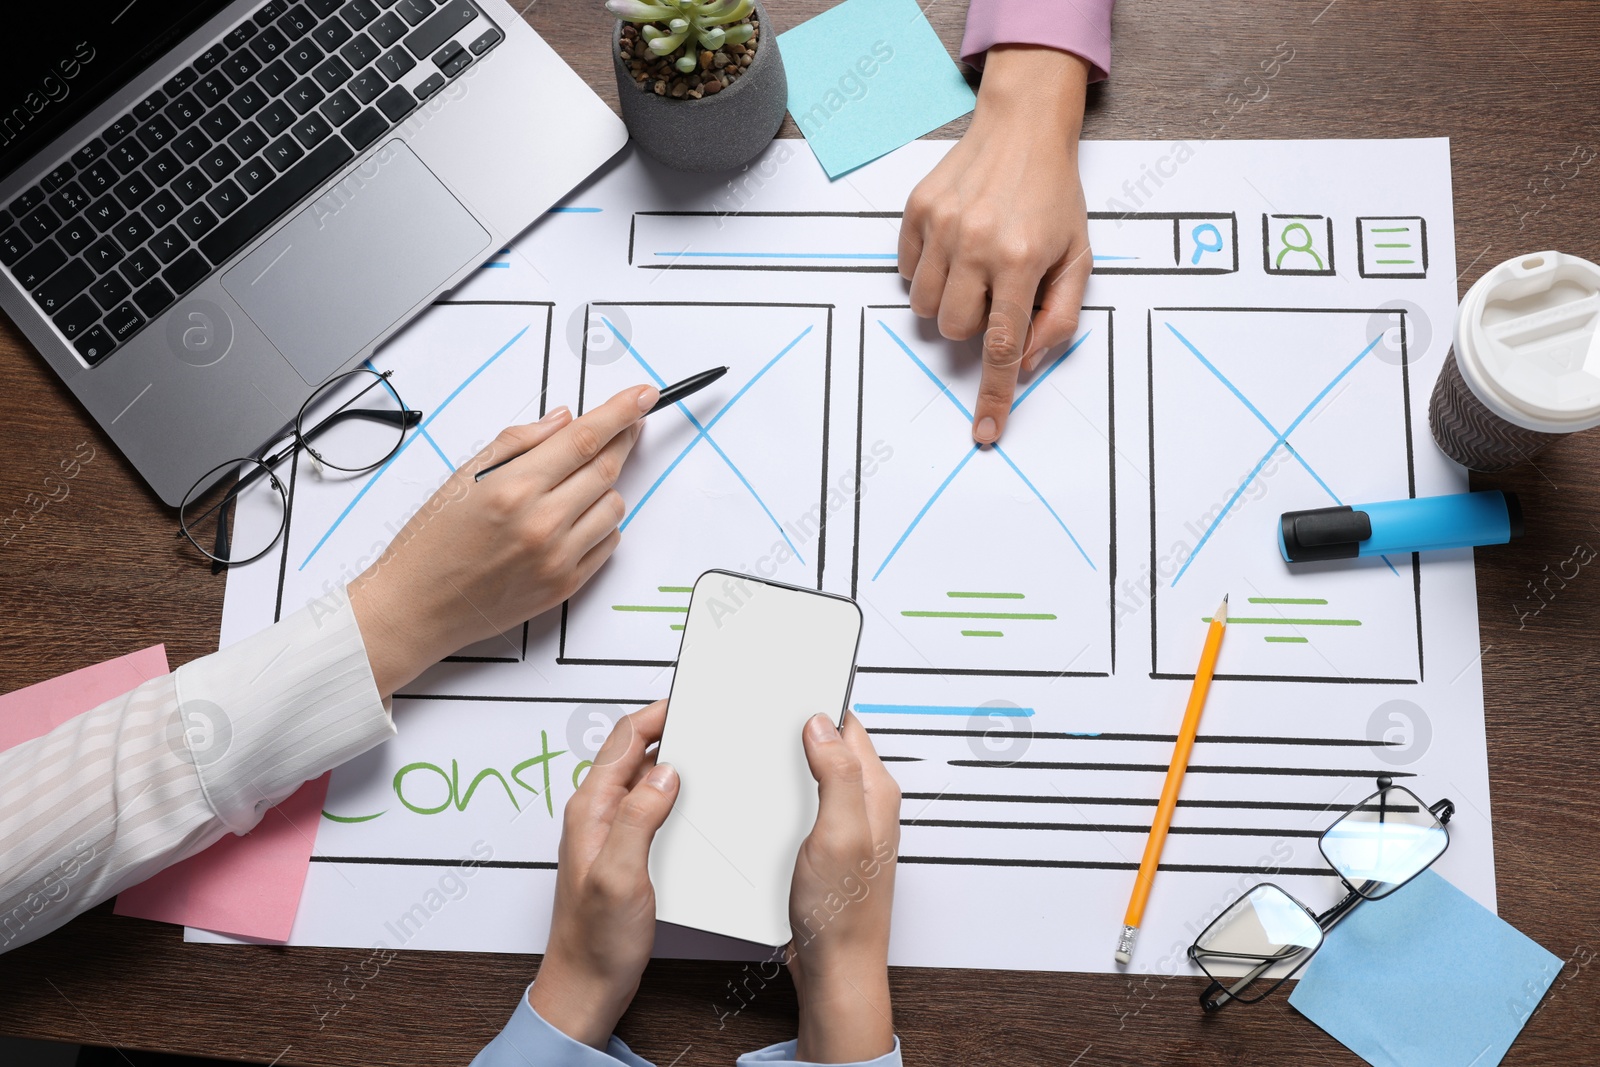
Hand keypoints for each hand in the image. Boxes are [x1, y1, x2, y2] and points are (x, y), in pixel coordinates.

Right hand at [348, 384, 656, 698]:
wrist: (416, 607)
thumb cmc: (431, 542)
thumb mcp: (463, 477)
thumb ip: (518, 442)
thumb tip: (564, 419)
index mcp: (514, 488)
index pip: (585, 438)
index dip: (621, 412)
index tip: (644, 396)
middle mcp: (542, 523)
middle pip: (606, 468)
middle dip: (623, 440)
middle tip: (628, 426)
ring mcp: (558, 558)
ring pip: (614, 506)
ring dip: (605, 487)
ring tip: (573, 485)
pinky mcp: (565, 586)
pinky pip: (608, 543)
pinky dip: (600, 525)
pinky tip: (571, 520)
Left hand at [530, 701, 678, 1047]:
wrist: (585, 987)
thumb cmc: (593, 941)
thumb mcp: (620, 875)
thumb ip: (638, 819)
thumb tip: (664, 772)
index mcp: (590, 808)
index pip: (624, 739)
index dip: (658, 712)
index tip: (691, 699)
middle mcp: (597, 813)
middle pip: (635, 751)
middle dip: (671, 728)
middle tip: (709, 719)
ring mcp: (611, 832)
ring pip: (645, 778)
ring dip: (675, 760)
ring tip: (709, 751)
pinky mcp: (626, 850)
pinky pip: (652, 806)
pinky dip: (676, 793)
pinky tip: (699, 801)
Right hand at [787, 712, 901, 1063]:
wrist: (835, 970)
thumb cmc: (844, 915)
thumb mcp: (839, 833)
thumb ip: (836, 774)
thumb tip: (822, 723)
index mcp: (874, 792)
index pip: (847, 726)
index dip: (815, 703)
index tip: (784, 688)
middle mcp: (862, 805)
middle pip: (827, 747)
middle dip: (793, 731)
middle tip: (758, 717)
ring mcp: (842, 827)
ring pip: (809, 777)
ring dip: (782, 767)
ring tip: (752, 755)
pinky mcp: (822, 848)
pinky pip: (799, 807)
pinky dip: (777, 798)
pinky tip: (756, 803)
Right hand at [899, 45, 1091, 444]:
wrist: (1022, 129)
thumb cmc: (1053, 197)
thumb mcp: (1078, 258)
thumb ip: (1057, 318)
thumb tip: (1025, 365)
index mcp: (1024, 259)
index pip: (1004, 346)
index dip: (995, 395)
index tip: (986, 432)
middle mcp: (979, 243)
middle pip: (956, 329)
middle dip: (974, 322)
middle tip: (995, 289)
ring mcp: (942, 226)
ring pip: (925, 307)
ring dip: (948, 301)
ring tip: (972, 268)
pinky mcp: (916, 212)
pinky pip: (907, 272)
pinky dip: (928, 271)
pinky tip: (953, 244)